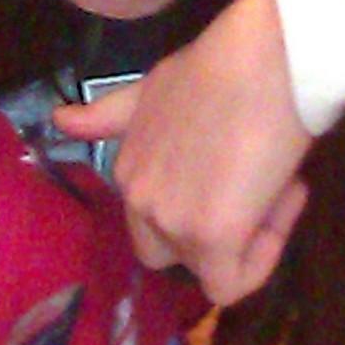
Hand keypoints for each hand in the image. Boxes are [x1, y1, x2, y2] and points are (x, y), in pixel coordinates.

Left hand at [53, 0, 313, 304]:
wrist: (266, 59)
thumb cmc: (223, 67)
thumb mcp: (151, 89)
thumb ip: (110, 116)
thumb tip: (59, 120)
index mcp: (125, 168)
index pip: (152, 218)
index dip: (198, 200)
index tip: (237, 164)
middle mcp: (138, 198)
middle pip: (166, 252)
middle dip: (211, 233)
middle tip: (254, 186)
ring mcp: (170, 220)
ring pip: (205, 266)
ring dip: (247, 236)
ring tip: (279, 181)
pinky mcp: (210, 238)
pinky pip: (229, 285)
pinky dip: (260, 262)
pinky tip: (284, 206)